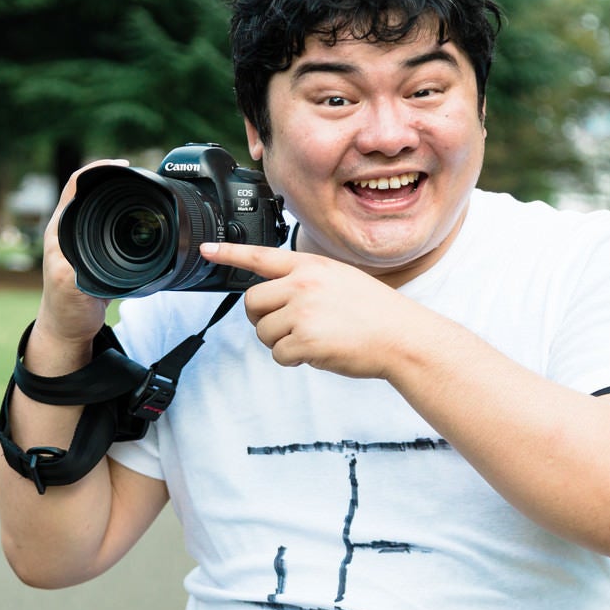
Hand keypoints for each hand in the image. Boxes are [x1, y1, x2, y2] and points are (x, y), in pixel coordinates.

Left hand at [33, 160, 128, 356]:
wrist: (68, 327)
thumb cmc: (65, 308)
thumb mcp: (71, 286)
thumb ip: (78, 268)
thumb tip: (90, 256)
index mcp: (60, 231)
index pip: (76, 186)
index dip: (97, 170)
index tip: (121, 166)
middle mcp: (70, 229)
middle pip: (90, 190)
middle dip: (113, 177)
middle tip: (137, 174)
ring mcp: (83, 238)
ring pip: (101, 206)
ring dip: (119, 194)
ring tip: (140, 188)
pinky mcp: (96, 249)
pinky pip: (111, 224)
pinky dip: (125, 215)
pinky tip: (139, 216)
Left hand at [200, 242, 424, 379]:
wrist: (403, 337)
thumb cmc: (376, 314)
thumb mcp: (341, 280)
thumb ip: (307, 282)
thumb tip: (277, 300)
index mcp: (311, 266)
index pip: (261, 256)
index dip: (229, 253)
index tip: (206, 250)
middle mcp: (303, 284)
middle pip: (252, 302)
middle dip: (262, 320)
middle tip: (287, 327)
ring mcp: (303, 311)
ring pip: (263, 332)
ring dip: (282, 343)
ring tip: (314, 339)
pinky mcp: (305, 339)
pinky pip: (278, 354)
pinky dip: (294, 359)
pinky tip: (319, 352)